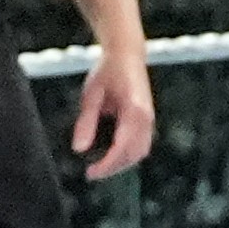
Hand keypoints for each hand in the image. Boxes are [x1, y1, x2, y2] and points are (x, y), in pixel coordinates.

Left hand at [73, 48, 156, 179]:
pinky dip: (128, 154)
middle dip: (114, 168)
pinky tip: (112, 154)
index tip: (90, 173)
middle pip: (134, 154)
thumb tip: (79, 149)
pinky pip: (142, 144)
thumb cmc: (107, 71)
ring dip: (122, 162)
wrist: (127, 54)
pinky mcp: (148, 118)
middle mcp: (146, 117)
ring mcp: (150, 118)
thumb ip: (86, 123)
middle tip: (92, 173)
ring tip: (101, 166)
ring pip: (141, 151)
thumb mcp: (90, 96)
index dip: (106, 165)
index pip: (122, 147)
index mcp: (134, 110)